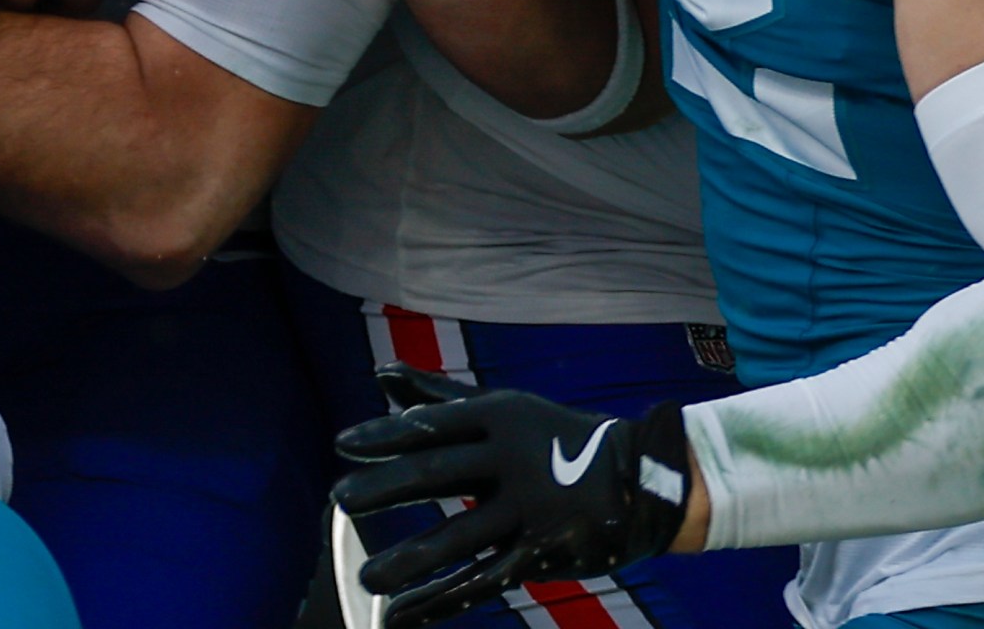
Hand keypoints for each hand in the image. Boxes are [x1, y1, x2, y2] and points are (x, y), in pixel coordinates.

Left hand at [333, 365, 689, 626]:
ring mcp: (530, 510)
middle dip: (386, 487)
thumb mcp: (503, 410)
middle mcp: (514, 460)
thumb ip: (438, 399)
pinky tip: (400, 615)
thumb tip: (381, 377)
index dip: (386, 434)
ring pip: (459, 538)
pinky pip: (481, 582)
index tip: (342, 444)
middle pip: (439, 473)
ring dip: (409, 559)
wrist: (643, 478)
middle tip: (340, 499)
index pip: (433, 424)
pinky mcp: (541, 554)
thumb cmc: (555, 439)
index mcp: (501, 417)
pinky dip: (439, 602)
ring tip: (365, 576)